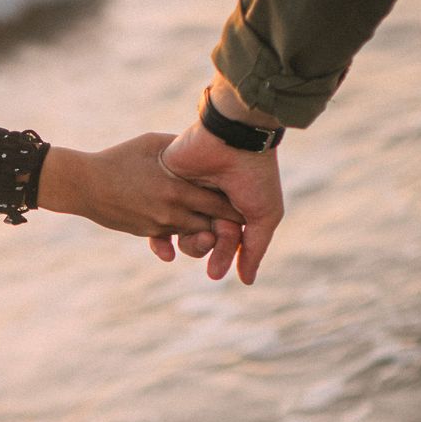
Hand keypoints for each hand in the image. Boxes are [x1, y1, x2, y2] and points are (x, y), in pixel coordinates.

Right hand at [36, 133, 242, 239]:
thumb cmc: (119, 158)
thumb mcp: (152, 144)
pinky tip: (191, 230)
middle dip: (226, 225)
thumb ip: (181, 147)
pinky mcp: (147, 233)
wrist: (84, 185)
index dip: (235, 206)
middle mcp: (171, 213)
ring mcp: (159, 226)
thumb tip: (205, 142)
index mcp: (176, 189)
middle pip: (211, 225)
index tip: (249, 201)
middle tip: (242, 221)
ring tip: (220, 227)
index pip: (218, 203)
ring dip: (206, 231)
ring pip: (194, 234)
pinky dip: (183, 233)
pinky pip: (173, 238)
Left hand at [148, 77, 284, 283]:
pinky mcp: (166, 189)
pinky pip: (157, 222)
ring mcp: (186, 197)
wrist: (233, 140)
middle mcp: (208, 205)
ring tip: (200, 233)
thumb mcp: (263, 216)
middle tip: (214, 236)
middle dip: (208, 249)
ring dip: (191, 243)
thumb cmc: (255, 176)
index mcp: (231, 210)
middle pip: (200, 243)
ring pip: (180, 234)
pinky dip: (160, 240)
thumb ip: (253, 249)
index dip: (222, 255)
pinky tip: (165, 250)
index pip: (221, 245)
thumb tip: (246, 281)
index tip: (221, 258)